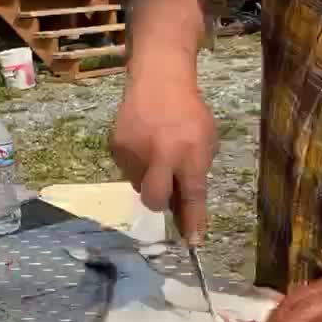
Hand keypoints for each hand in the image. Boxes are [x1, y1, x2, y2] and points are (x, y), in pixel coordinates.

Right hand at [110, 79, 215, 242]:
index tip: (192, 242)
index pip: (192, 195)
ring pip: (139, 186)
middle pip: (155, 199)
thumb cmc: (189, 112)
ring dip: (149, 179)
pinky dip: (137, 165)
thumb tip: (186, 210)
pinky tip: (143, 144)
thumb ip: (196, 173)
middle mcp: (160, 154)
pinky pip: (127, 170)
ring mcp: (135, 151)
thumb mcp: (205, 141)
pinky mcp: (116, 146)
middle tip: (166, 190)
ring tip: (156, 154)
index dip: (192, 221)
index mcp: (189, 152)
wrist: (159, 79)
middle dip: (160, 203)